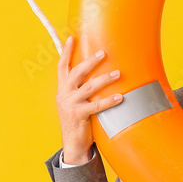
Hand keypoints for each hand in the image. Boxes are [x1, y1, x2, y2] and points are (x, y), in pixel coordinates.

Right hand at [56, 36, 123, 164]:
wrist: (73, 144)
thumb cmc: (78, 120)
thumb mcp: (74, 102)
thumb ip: (80, 89)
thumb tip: (97, 74)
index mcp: (62, 89)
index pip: (62, 66)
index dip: (66, 51)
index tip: (72, 37)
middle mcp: (64, 94)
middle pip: (76, 72)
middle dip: (90, 62)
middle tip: (103, 53)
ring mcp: (70, 104)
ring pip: (89, 87)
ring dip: (104, 79)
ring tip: (118, 73)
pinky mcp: (78, 115)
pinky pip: (96, 105)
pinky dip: (109, 100)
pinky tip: (120, 97)